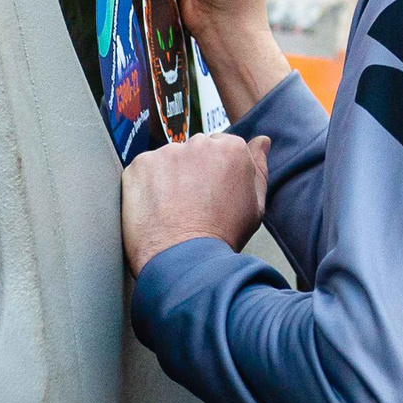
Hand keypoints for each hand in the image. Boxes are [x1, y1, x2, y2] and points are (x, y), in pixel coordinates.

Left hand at [121, 133, 273, 275]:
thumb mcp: (255, 206)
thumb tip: (261, 142)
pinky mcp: (141, 164)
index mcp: (232, 149)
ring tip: (172, 208)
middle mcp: (200, 143)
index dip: (215, 171)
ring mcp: (168, 152)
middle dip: (193, 169)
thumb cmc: (223, 236)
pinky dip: (146, 185)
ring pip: (169, 159)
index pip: (221, 146)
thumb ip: (259, 168)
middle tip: (191, 202)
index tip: (211, 191)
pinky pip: (144, 169)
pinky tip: (156, 208)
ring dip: (169, 176)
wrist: (186, 260)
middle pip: (195, 149)